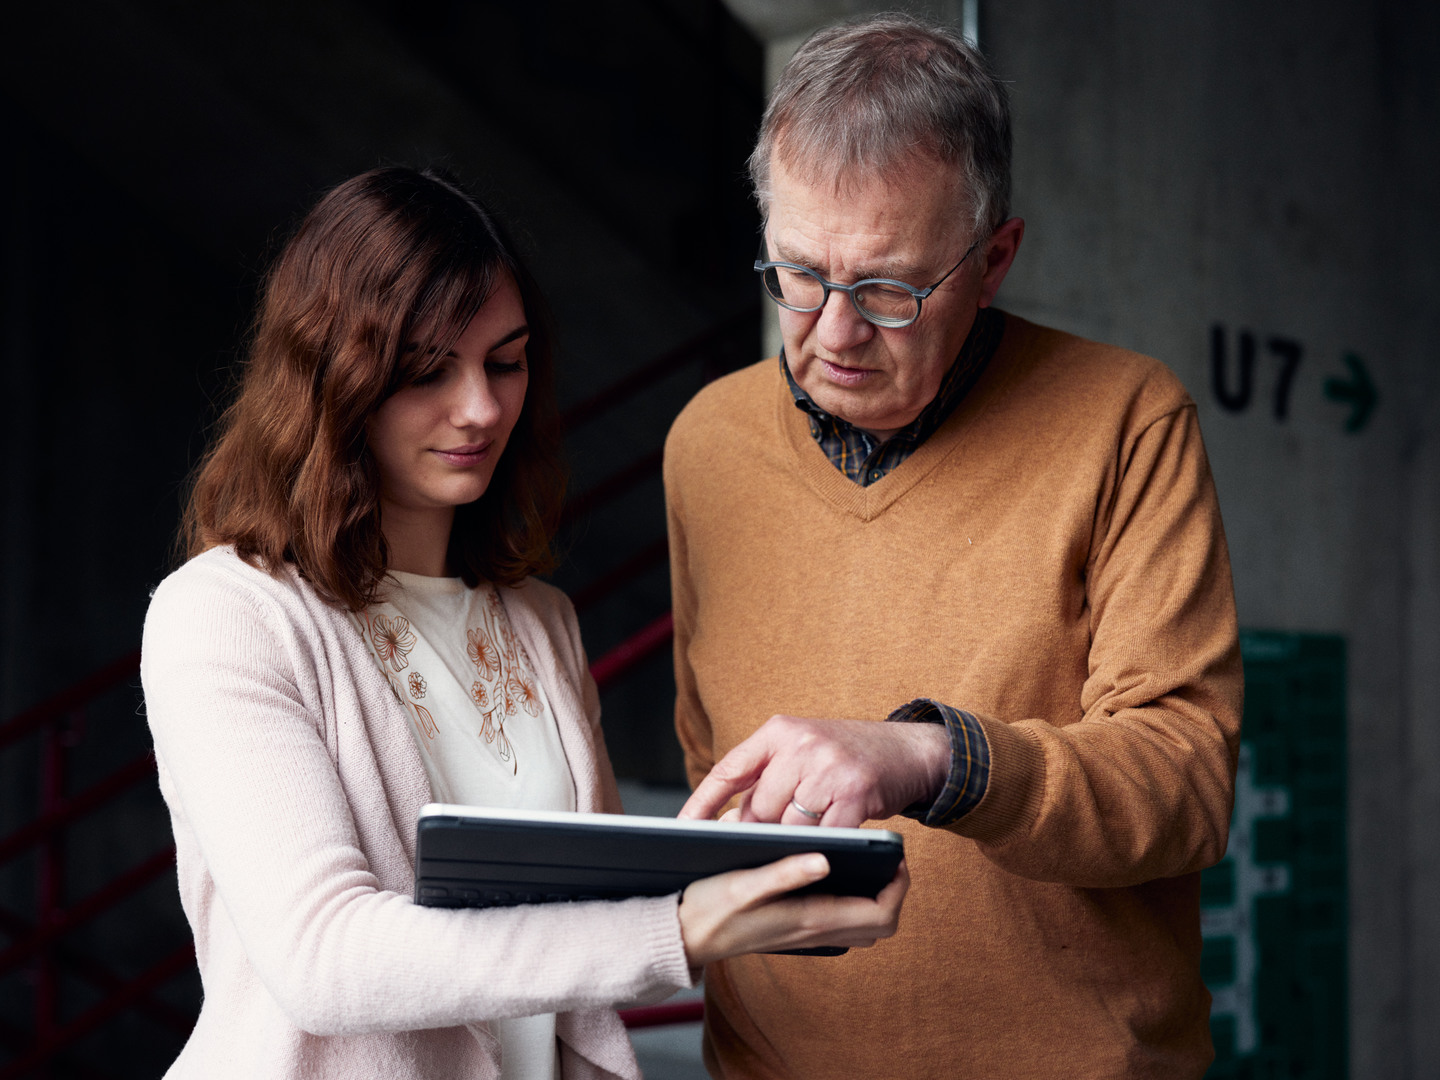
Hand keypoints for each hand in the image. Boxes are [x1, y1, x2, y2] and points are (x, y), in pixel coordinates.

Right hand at [677, 854, 908, 966]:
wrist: (682, 936)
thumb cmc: (708, 907)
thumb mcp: (742, 884)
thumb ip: (784, 873)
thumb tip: (824, 859)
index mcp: (810, 919)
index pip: (880, 915)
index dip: (898, 887)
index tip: (895, 857)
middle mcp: (814, 932)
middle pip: (879, 924)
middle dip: (892, 891)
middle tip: (885, 858)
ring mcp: (806, 935)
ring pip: (862, 925)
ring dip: (874, 897)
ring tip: (866, 862)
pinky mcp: (795, 929)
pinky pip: (841, 922)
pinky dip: (852, 900)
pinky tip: (834, 872)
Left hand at [678, 715, 949, 827]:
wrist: (909, 750)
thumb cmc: (846, 757)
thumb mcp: (802, 752)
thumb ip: (766, 780)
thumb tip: (726, 824)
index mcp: (780, 730)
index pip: (729, 769)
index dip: (701, 801)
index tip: (680, 828)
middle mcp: (802, 744)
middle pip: (759, 806)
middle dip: (760, 830)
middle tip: (768, 841)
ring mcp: (829, 767)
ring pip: (789, 825)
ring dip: (793, 840)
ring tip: (804, 837)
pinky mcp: (855, 793)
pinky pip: (824, 836)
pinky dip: (821, 848)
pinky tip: (825, 849)